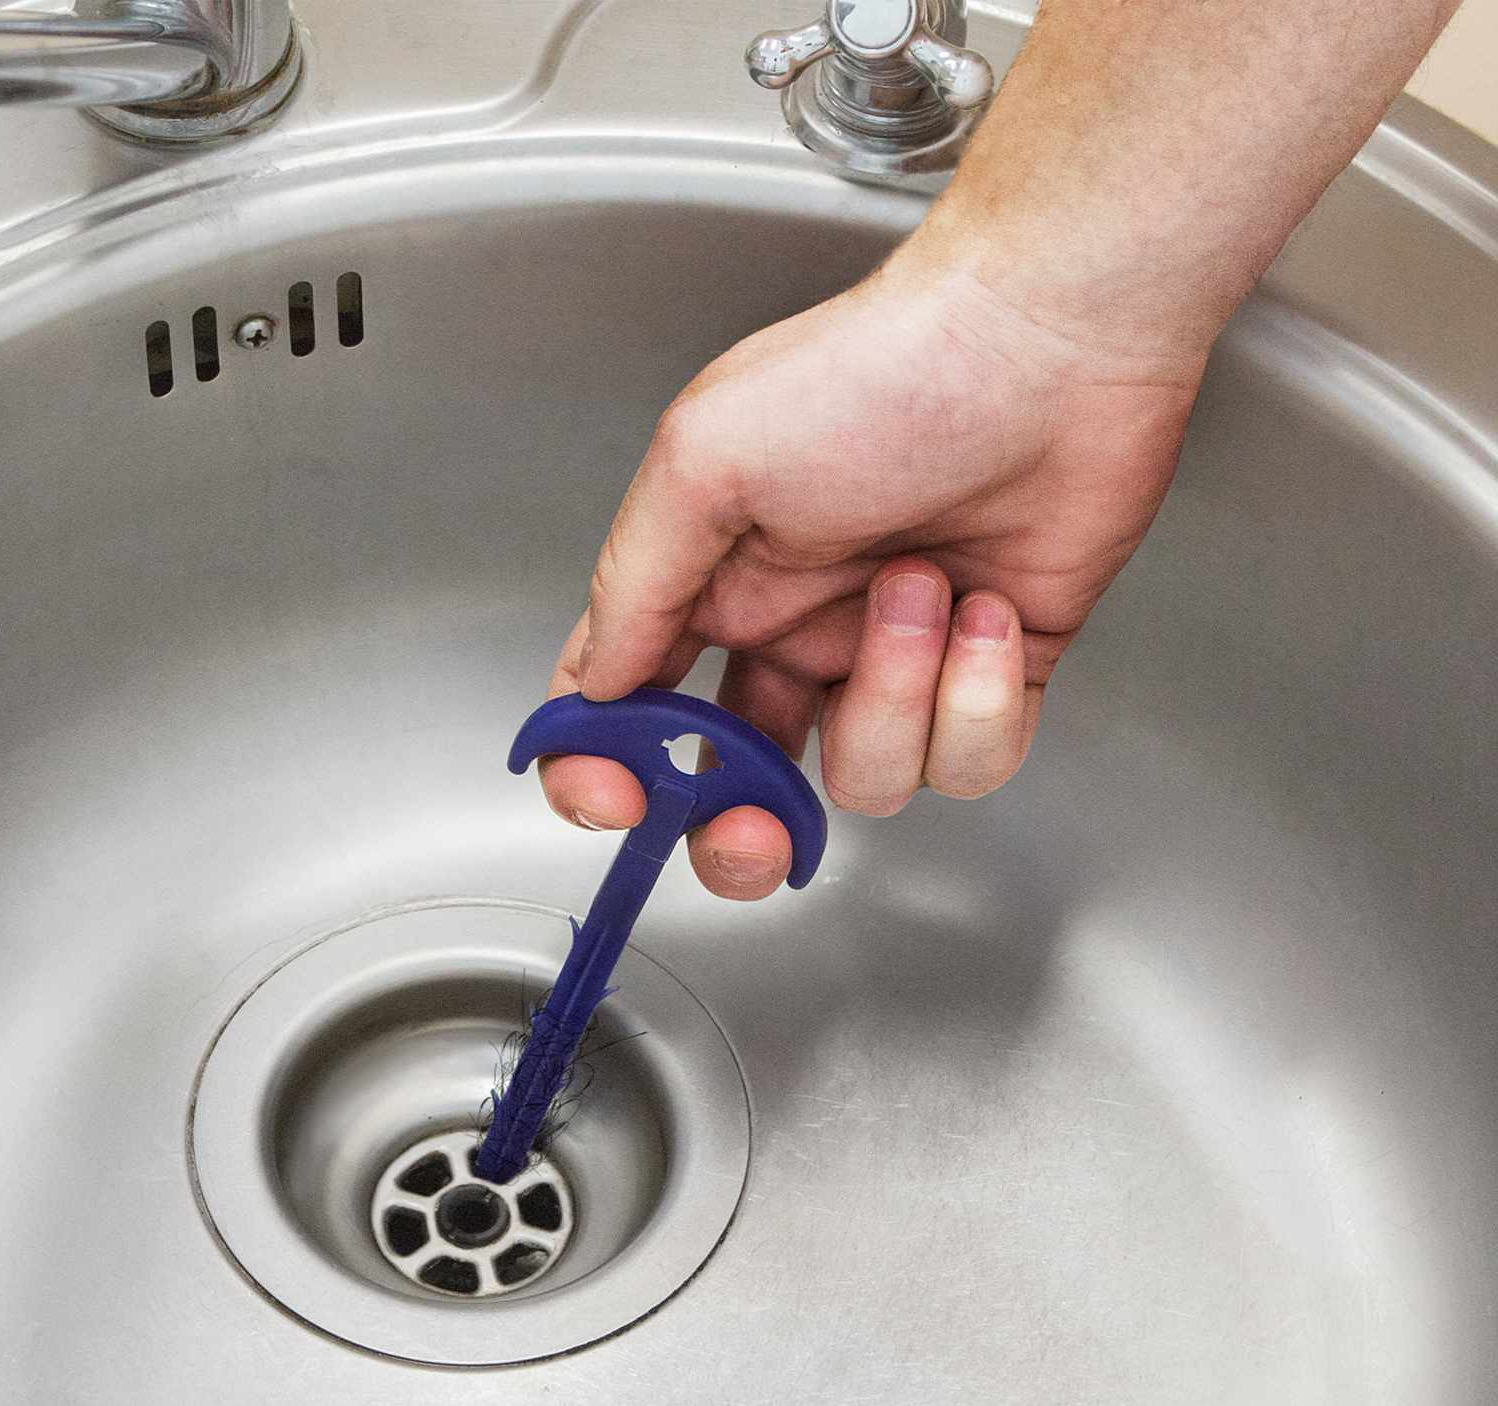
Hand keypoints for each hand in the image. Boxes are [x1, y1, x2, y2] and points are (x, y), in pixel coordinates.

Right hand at [540, 242, 1205, 898]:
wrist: (1048, 343)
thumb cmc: (879, 375)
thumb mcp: (707, 462)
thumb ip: (635, 586)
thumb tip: (589, 686)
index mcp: (716, 587)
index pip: (633, 709)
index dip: (609, 771)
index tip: (619, 799)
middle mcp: (796, 634)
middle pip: (744, 789)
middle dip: (745, 831)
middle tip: (759, 829)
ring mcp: (892, 662)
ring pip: (865, 780)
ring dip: (893, 697)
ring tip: (921, 584)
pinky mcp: (987, 675)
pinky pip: (966, 762)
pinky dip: (975, 699)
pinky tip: (986, 608)